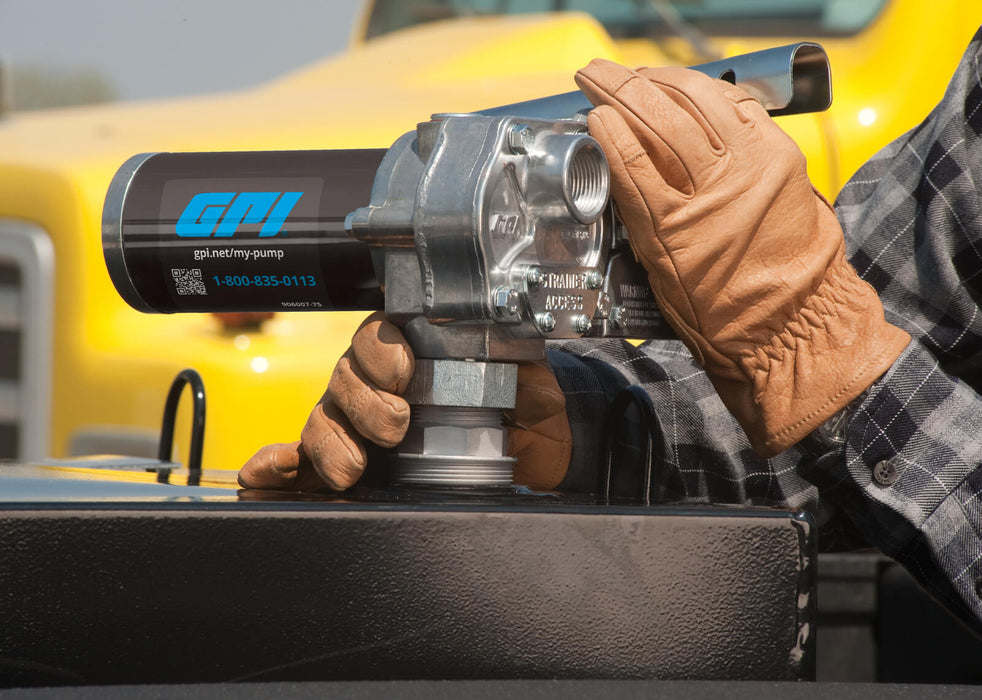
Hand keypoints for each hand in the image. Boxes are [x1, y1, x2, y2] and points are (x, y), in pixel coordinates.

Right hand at [239, 313, 571, 490]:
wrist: (532, 456)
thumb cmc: (523, 403)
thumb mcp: (530, 372)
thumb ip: (518, 352)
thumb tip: (510, 333)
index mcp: (415, 348)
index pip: (377, 334)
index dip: (381, 351)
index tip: (403, 374)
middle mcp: (379, 380)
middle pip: (345, 377)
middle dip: (364, 403)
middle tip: (395, 428)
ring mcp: (358, 421)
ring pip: (323, 419)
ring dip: (331, 442)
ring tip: (354, 468)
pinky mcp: (349, 462)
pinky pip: (306, 459)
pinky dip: (284, 465)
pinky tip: (277, 474)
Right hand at [575, 60, 909, 454]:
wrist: (794, 324)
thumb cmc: (724, 312)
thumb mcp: (661, 270)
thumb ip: (638, 212)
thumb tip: (615, 163)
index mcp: (678, 228)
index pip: (632, 158)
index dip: (607, 127)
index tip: (589, 113)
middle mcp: (719, 189)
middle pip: (662, 118)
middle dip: (621, 88)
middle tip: (594, 75)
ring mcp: (755, 166)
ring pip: (700, 100)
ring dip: (661, 80)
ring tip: (634, 75)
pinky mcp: (780, 156)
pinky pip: (737, 105)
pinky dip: (705, 89)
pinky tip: (683, 86)